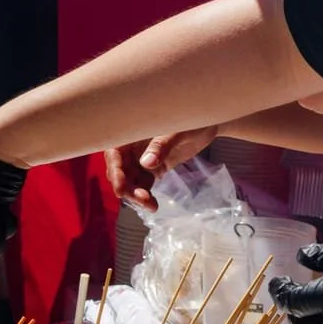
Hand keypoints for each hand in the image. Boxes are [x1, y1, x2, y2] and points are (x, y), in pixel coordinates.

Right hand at [104, 127, 218, 209]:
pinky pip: (143, 184)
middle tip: (142, 199)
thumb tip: (146, 163)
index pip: (114, 153)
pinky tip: (152, 204)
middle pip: (120, 171)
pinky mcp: (153, 168)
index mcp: (131, 132)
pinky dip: (145, 196)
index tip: (121, 186)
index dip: (114, 170)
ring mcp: (142, 158)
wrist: (209, 123)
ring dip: (136, 195)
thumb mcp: (177, 130)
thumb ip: (161, 145)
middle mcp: (132, 146)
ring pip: (130, 181)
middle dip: (127, 187)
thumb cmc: (191, 118)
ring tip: (150, 205)